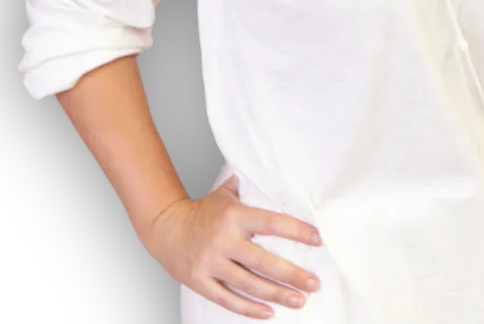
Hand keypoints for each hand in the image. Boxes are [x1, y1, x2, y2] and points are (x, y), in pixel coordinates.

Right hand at [137, 174, 322, 318]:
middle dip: (292, 274)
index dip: (295, 231)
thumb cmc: (204, 211)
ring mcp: (210, 263)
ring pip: (249, 284)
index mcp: (233, 215)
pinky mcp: (200, 282)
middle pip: (263, 261)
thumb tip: (275, 174)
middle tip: (314, 283)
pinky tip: (269, 312)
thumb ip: (249, 187)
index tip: (317, 240)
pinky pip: (228, 300)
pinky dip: (249, 309)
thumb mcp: (225, 194)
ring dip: (277, 294)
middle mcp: (223, 240)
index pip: (270, 223)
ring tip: (300, 300)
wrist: (166, 228)